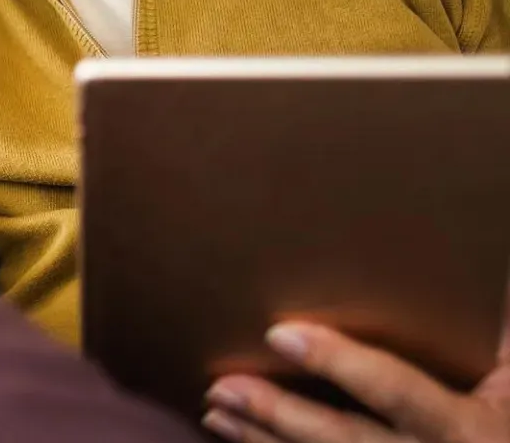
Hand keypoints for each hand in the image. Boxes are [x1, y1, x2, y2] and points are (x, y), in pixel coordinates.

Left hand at [203, 320, 509, 442]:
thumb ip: (497, 334)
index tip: (281, 334)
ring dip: (263, 441)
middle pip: (344, 440)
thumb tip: (486, 272)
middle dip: (279, 414)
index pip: (395, 390)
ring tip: (216, 411)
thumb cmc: (508, 422)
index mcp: (468, 428)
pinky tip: (239, 439)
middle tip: (222, 387)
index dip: (339, 362)